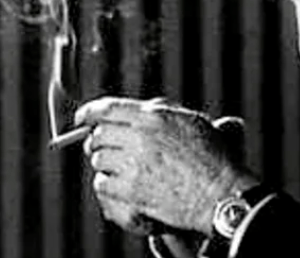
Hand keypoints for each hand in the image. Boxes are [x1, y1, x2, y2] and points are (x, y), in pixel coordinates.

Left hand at [75, 97, 256, 234]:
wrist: (217, 192)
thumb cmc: (211, 158)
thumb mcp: (192, 121)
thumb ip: (163, 111)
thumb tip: (143, 108)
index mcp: (155, 117)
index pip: (108, 108)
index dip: (89, 112)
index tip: (82, 117)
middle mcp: (141, 137)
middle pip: (99, 134)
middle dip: (98, 140)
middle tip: (103, 146)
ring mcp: (134, 164)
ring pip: (98, 159)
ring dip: (104, 162)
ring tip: (119, 166)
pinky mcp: (131, 190)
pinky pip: (102, 183)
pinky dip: (107, 183)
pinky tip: (121, 183)